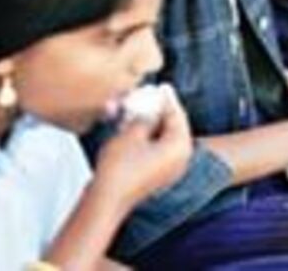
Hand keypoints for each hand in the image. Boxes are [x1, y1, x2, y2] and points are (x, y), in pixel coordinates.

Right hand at [94, 86, 192, 209]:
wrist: (106, 200)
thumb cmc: (120, 169)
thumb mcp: (132, 133)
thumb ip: (144, 116)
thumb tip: (149, 108)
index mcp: (181, 147)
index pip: (177, 116)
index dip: (167, 99)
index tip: (162, 88)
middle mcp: (181, 159)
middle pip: (171, 127)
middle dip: (156, 111)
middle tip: (147, 97)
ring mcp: (170, 169)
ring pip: (161, 138)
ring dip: (148, 124)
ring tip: (134, 110)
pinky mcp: (156, 175)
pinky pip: (154, 149)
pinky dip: (144, 137)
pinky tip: (130, 128)